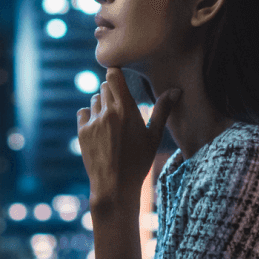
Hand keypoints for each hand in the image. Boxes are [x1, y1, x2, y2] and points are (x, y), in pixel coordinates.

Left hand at [76, 69, 179, 214]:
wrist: (114, 186)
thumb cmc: (139, 162)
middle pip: (104, 86)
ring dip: (102, 104)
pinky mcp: (82, 132)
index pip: (113, 75)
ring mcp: (93, 122)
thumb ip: (163, 110)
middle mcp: (107, 112)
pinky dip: (90, 116)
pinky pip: (83, 112)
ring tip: (112, 121)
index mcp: (126, 110)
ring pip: (94, 99)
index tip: (120, 76)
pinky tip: (99, 127)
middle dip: (112, 91)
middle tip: (121, 105)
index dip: (115, 73)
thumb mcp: (154, 136)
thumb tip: (176, 90)